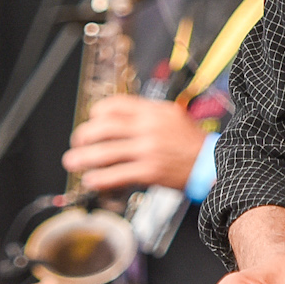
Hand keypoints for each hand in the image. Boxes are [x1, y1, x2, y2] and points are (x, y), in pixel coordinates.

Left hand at [67, 95, 207, 191]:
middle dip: (85, 134)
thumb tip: (117, 119)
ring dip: (85, 157)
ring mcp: (149, 149)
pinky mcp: (150, 171)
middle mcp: (149, 127)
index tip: (91, 119)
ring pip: (107, 151)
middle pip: (106, 126)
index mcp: (153, 110)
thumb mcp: (171, 116)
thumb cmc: (191, 142)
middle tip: (77, 141)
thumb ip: (146, 114)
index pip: (117, 104)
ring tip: (73, 161)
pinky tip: (91, 180)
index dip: (98, 112)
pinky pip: (118, 174)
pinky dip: (101, 178)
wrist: (211, 163)